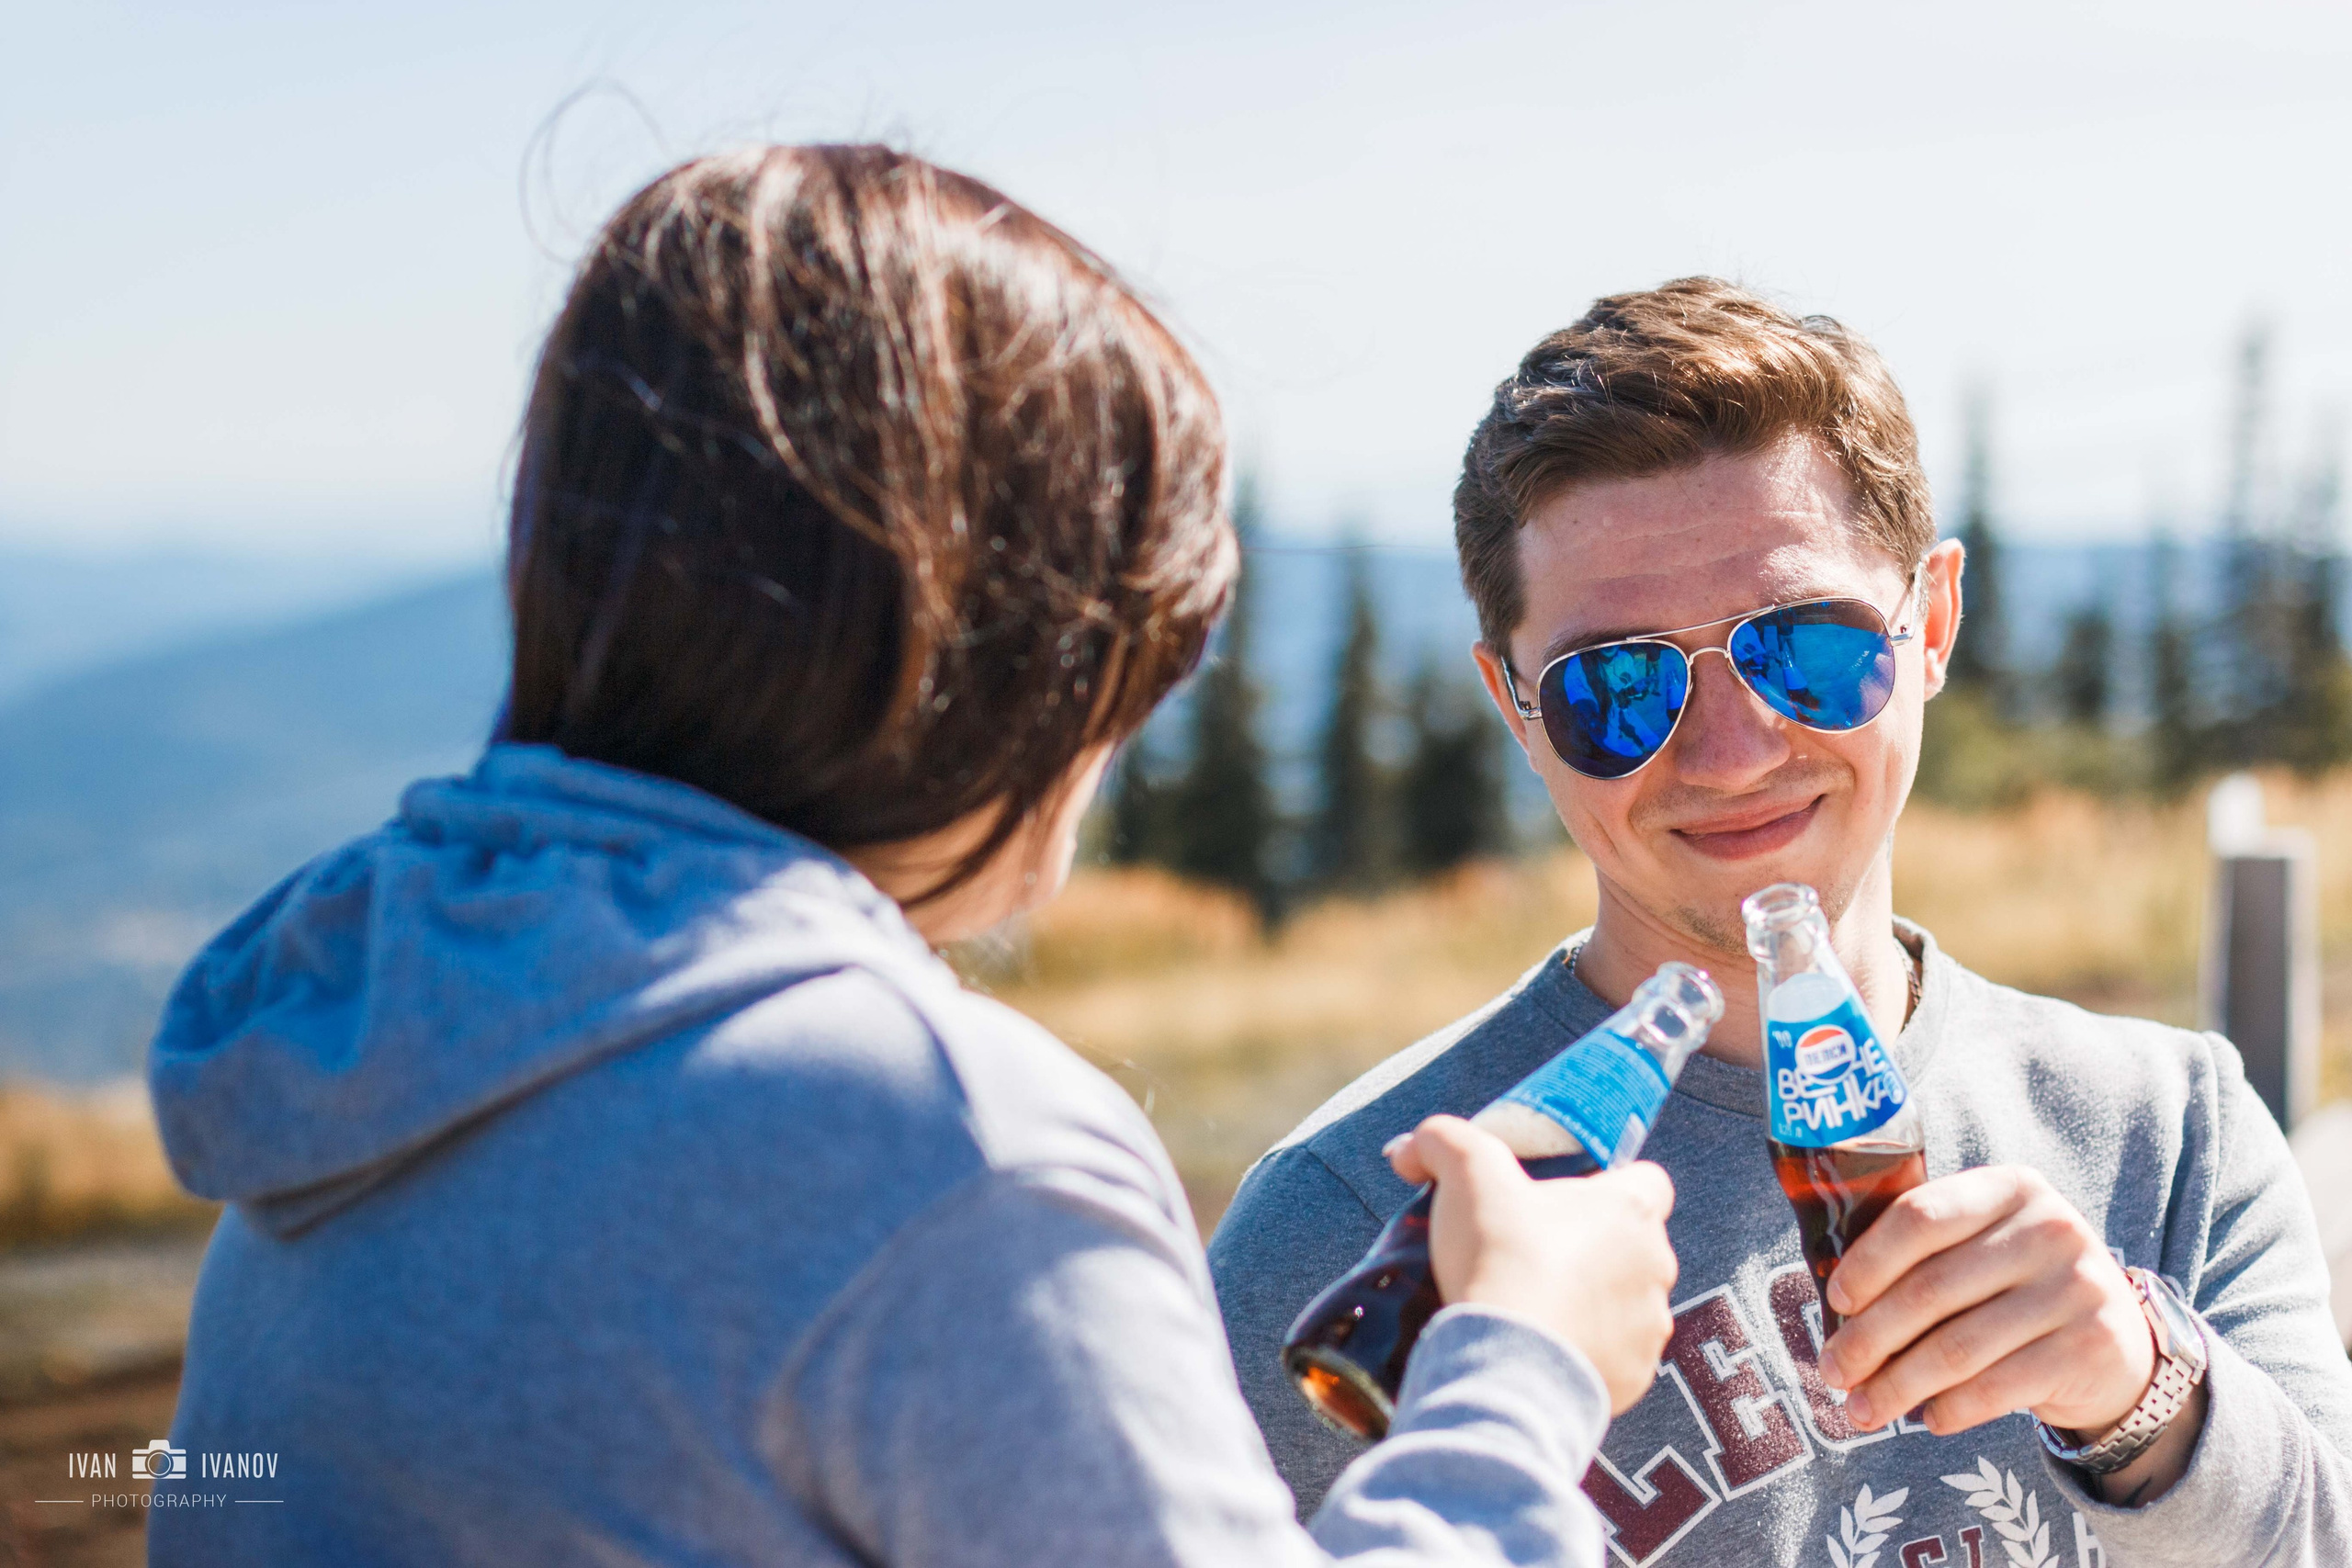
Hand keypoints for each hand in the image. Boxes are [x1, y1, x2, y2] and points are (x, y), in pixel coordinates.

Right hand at [1388, 1115, 1677, 1412]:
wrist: (1508, 1366)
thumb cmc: (1500, 1260)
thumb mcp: (1465, 1175)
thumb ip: (1443, 1142)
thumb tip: (1410, 1149)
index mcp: (1631, 1210)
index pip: (1648, 1180)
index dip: (1608, 1185)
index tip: (1565, 1200)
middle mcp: (1655, 1265)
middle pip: (1630, 1243)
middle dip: (1590, 1247)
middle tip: (1532, 1253)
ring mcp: (1649, 1325)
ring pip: (1625, 1302)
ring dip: (1589, 1301)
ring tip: (1534, 1306)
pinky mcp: (1636, 1376)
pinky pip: (1616, 1356)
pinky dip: (1585, 1351)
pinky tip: (1542, 1349)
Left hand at [1816, 1166, 2154, 1439]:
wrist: (2119, 1339)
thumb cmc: (2019, 1286)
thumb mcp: (1985, 1246)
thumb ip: (1925, 1254)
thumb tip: (1836, 1310)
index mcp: (2009, 1188)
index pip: (1919, 1217)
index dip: (1868, 1263)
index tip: (1837, 1302)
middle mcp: (2049, 1229)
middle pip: (1930, 1289)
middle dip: (1868, 1339)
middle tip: (1832, 1371)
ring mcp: (2075, 1289)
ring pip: (1957, 1347)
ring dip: (1897, 1385)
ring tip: (1862, 1409)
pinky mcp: (2089, 1347)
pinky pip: (1997, 1388)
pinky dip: (1951, 1409)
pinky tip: (1927, 1419)